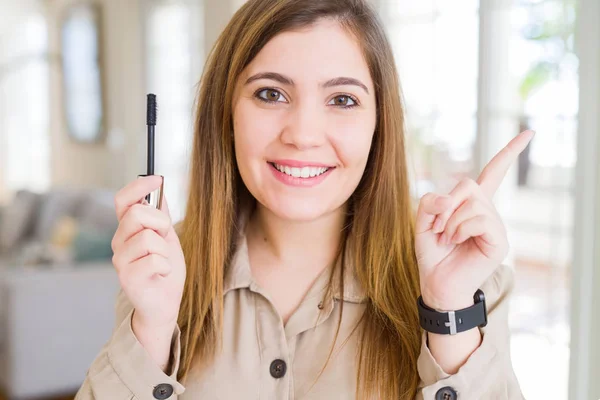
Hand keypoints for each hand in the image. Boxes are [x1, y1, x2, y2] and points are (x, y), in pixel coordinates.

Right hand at [111, 175, 185, 329]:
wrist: (165, 303)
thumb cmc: (165, 269)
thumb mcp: (167, 237)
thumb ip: (161, 216)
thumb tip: (159, 191)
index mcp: (127, 229)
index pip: (123, 199)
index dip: (138, 186)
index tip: (157, 179)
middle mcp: (119, 242)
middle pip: (137, 213)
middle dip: (160, 222)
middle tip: (165, 238)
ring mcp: (120, 261)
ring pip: (148, 238)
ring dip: (165, 250)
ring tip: (163, 262)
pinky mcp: (127, 278)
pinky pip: (154, 260)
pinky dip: (165, 266)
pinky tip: (161, 274)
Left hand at [415, 130, 534, 310]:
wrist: (437, 284)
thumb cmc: (432, 254)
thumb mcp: (422, 222)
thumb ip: (430, 203)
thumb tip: (450, 199)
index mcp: (472, 205)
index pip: (493, 173)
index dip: (509, 154)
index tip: (528, 134)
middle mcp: (488, 212)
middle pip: (470, 184)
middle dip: (447, 203)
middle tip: (438, 226)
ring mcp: (495, 226)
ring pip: (472, 202)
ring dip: (450, 220)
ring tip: (447, 237)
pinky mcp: (499, 241)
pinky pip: (478, 219)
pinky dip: (459, 228)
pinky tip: (455, 241)